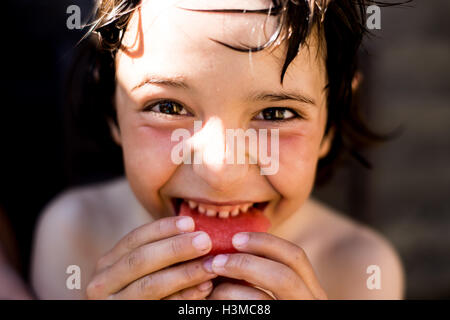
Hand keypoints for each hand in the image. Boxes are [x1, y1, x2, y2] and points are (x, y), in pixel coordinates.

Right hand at [86, 216, 216, 298]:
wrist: (136, 307)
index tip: (190, 222)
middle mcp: (103, 284)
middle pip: (140, 260)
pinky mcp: (131, 317)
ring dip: (185, 274)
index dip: (162, 228)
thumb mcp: (140, 268)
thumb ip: (159, 251)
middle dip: (175, 248)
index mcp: (108, 263)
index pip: (134, 239)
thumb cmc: (142, 289)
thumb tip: (191, 226)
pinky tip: (204, 288)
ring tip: (211, 265)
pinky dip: (184, 297)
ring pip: (151, 286)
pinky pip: (161, 307)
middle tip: (204, 241)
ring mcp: (115, 304)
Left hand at [205, 232, 327, 299]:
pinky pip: (255, 311)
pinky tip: (216, 302)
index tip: (235, 238)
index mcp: (311, 290)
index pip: (295, 256)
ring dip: (232, 289)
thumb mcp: (274, 293)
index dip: (265, 242)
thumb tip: (233, 246)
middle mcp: (311, 304)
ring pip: (266, 298)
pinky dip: (231, 305)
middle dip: (247, 263)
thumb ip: (263, 274)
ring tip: (211, 287)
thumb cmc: (263, 306)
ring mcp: (296, 318)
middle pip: (285, 274)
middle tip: (216, 261)